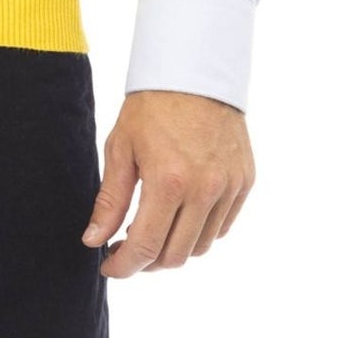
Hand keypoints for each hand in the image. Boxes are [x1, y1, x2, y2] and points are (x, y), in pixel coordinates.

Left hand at [80, 88, 253, 277]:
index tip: (108, 266)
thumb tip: (93, 241)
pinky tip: (181, 216)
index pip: (146, 247)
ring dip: (174, 249)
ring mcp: (229, 187)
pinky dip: (200, 231)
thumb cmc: (151, 106)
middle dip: (146, 262)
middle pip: (175, 256)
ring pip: (201, 246)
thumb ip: (110, 200)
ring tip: (153, 230)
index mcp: (168, 181)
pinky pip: (222, 226)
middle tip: (127, 249)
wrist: (194, 70)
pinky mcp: (244, 181)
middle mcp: (204, 190)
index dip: (124, 266)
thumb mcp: (121, 148)